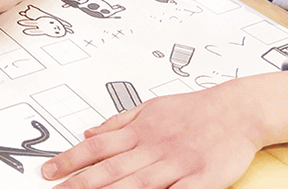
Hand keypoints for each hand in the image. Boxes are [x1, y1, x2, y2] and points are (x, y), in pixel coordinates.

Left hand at [42, 71, 287, 188]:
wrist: (238, 109)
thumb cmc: (194, 109)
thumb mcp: (150, 107)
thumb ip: (118, 122)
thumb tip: (87, 132)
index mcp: (140, 132)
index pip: (97, 147)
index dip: (71, 161)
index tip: (49, 172)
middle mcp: (154, 148)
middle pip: (111, 169)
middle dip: (81, 184)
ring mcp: (177, 164)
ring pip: (139, 183)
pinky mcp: (202, 178)